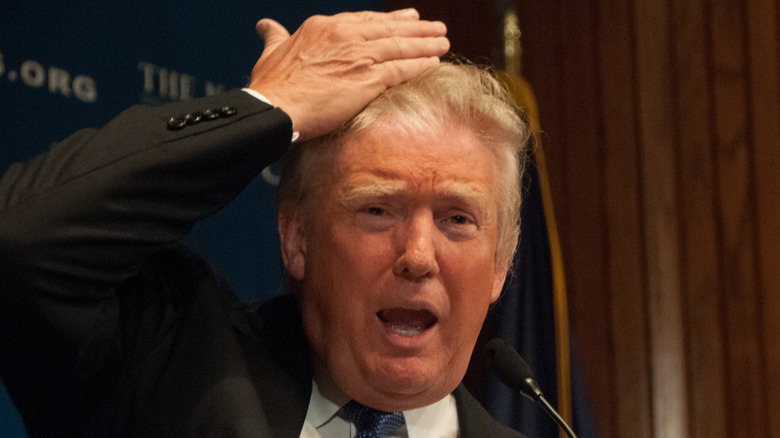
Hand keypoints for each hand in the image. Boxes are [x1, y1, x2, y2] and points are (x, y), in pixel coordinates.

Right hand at [248, 9, 448, 140]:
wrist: (275, 108)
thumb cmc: (270, 87)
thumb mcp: (271, 53)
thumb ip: (275, 38)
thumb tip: (266, 26)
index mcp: (324, 28)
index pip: (365, 21)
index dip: (388, 20)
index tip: (406, 18)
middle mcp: (345, 37)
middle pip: (389, 29)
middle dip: (415, 28)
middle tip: (435, 27)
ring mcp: (359, 56)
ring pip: (400, 46)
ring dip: (425, 44)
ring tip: (443, 42)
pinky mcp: (368, 79)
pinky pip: (402, 69)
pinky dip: (420, 65)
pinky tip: (434, 62)